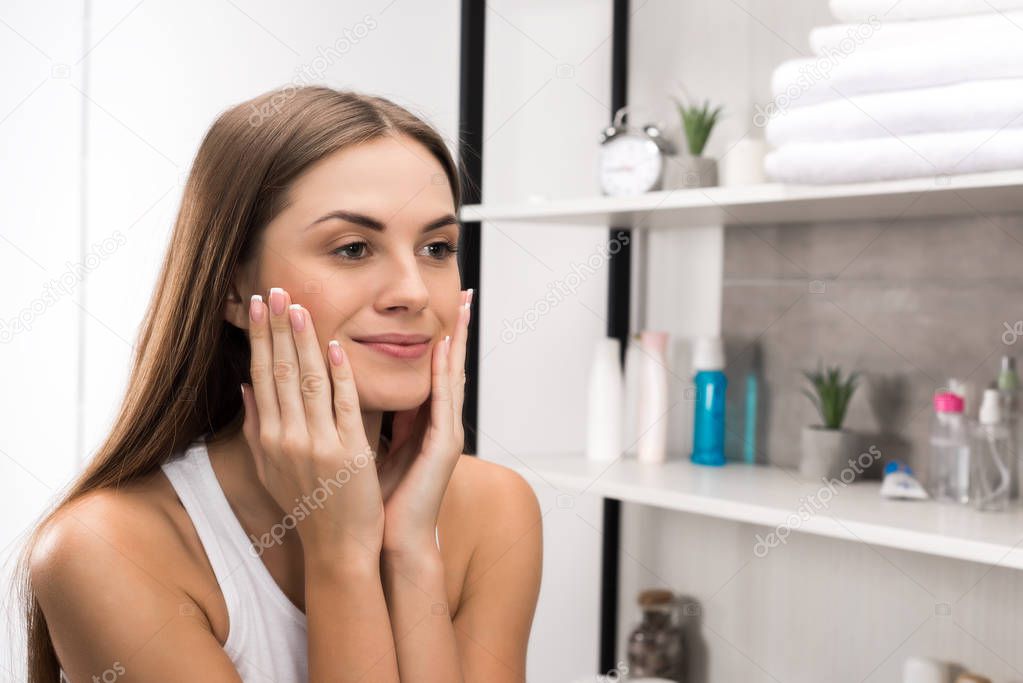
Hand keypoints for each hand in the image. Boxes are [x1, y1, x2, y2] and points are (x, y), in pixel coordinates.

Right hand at [239, 286, 384, 559]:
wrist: (337, 547)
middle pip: (281, 372)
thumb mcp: (271, 469)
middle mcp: (288, 438)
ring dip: (304, 340)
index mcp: (269, 438)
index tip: (258, 306)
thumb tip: (248, 386)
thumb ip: (258, 427)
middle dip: (277, 328)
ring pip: (309, 382)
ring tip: (300, 306)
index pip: (263, 376)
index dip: (261, 338)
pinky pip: (343, 406)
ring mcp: (318, 445)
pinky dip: (339, 375)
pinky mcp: (349, 453)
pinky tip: (336, 347)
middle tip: (274, 290)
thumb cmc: (307, 506)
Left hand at [379, 288, 471, 554]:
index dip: (435, 338)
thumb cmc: (376, 499)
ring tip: (463, 308)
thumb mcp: (366, 445)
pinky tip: (444, 349)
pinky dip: (444, 373)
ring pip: (453, 377)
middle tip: (465, 294)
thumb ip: (362, 415)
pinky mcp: (444, 447)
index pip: (430, 370)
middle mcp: (439, 423)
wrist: (388, 541)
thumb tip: (338, 382)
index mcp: (421, 423)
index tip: (439, 306)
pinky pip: (443, 402)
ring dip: (457, 340)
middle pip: (449, 366)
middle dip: (457, 329)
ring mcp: (446, 434)